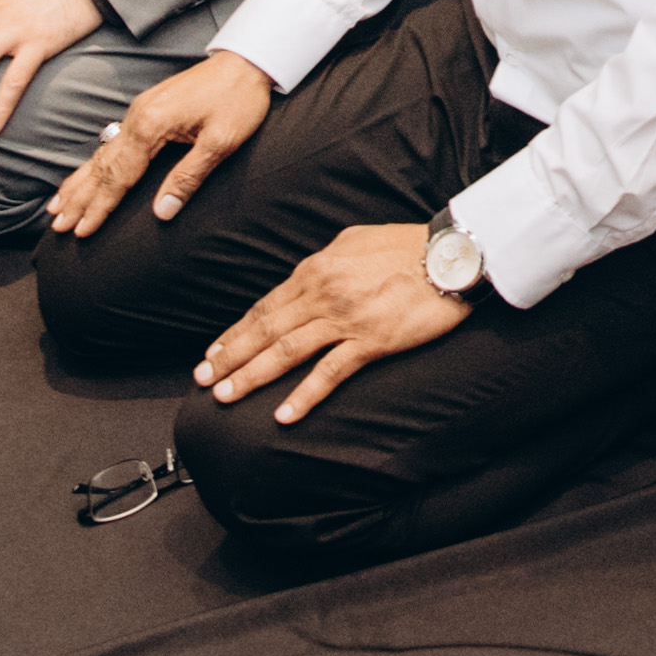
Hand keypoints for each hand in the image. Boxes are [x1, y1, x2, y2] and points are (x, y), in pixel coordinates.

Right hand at [46, 52, 273, 237]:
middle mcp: (136, 118)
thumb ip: (188, 177)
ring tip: (55, 207)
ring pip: (101, 155)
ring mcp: (139, 113)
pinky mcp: (146, 111)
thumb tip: (161, 213)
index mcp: (151, 127)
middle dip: (78, 199)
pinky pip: (111, 144)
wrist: (246, 61)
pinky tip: (85, 175)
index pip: (118, 177)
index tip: (81, 232)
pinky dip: (93, 164)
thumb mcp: (221, 142)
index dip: (99, 208)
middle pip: (101, 168)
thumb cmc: (238, 101)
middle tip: (56, 227)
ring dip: (78, 183)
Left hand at [198, 223, 475, 422]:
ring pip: (287, 351)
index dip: (236, 332)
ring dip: (252, 376)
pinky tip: (284, 415)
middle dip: (230, 357)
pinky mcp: (371, 341)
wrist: (452, 254)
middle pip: (265, 329)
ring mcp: (345, 318)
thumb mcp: (355, 240)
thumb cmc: (408, 245)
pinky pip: (330, 373)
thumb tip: (309, 274)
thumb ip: (326, 260)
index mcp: (315, 269)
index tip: (214, 351)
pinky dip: (304, 395)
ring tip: (226, 397)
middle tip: (204, 379)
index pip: (265, 305)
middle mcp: (322, 293)